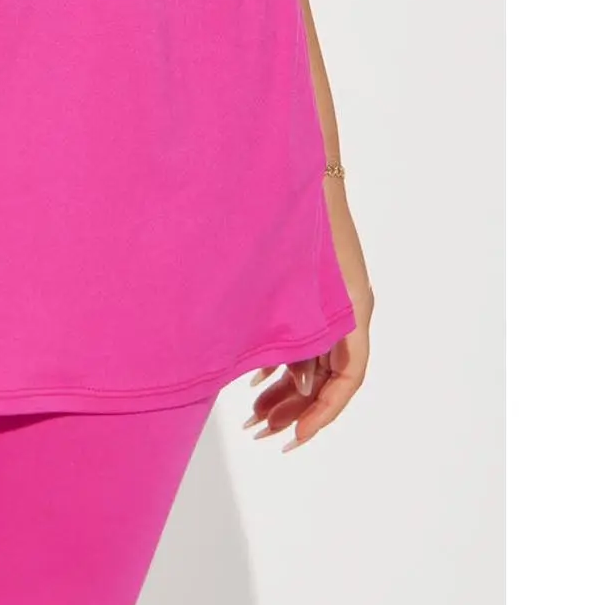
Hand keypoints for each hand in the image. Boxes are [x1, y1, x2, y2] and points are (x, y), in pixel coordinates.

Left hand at [244, 184, 372, 451]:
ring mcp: (329, 300)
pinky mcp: (310, 290)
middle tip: (261, 432)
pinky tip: (251, 379)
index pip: (348, 381)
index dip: (323, 414)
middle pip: (328, 377)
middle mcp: (346, 310)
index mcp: (353, 310)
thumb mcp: (297, 281)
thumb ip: (294, 328)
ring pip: (313, 361)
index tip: (295, 438)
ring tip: (252, 416)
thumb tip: (289, 381)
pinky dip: (280, 362)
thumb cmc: (297, 217)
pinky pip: (303, 339)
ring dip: (285, 390)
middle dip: (296, 409)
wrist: (292, 166)